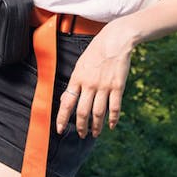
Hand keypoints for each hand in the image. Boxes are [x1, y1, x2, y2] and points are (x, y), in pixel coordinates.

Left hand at [55, 20, 136, 137]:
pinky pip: (114, 107)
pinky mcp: (118, 86)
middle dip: (81, 126)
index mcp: (77, 79)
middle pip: (82, 111)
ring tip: (95, 133)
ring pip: (98, 112)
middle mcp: (89, 84)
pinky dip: (113, 119)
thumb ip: (75, 83)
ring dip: (96, 126)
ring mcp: (104, 86)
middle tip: (82, 135)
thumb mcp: (80, 66)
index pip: (66, 103)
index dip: (62, 118)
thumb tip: (67, 99)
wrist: (114, 41)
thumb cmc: (95, 52)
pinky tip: (111, 125)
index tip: (59, 129)